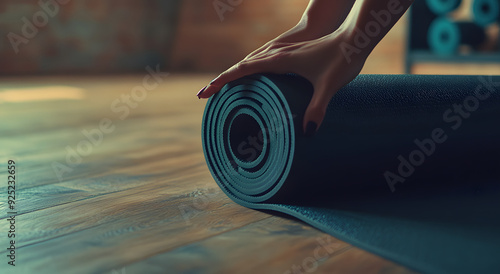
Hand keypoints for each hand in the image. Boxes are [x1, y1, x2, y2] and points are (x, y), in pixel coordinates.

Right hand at [197, 29, 365, 135]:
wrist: (355, 37)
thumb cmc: (342, 57)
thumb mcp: (329, 85)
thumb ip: (318, 108)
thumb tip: (307, 132)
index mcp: (279, 61)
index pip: (241, 70)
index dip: (221, 81)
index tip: (204, 92)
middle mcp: (277, 55)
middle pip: (241, 67)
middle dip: (222, 81)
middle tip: (206, 96)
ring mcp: (283, 53)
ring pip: (251, 64)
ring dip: (234, 76)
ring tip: (224, 90)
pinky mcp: (292, 54)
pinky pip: (262, 63)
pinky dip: (250, 72)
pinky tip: (255, 81)